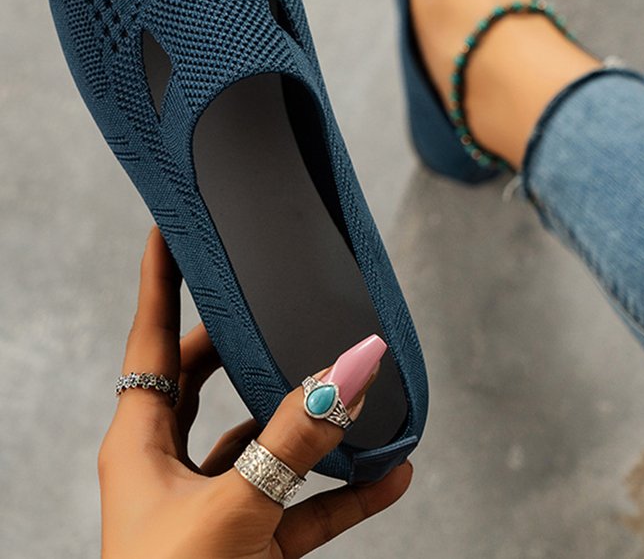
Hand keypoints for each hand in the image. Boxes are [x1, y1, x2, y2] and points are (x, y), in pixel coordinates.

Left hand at [98, 228, 412, 557]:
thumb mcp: (235, 506)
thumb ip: (298, 437)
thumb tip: (354, 367)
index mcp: (140, 441)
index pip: (151, 338)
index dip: (160, 279)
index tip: (171, 229)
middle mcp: (169, 466)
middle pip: (205, 380)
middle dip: (242, 342)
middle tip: (271, 299)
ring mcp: (211, 507)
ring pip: (263, 445)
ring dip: (311, 425)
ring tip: (354, 390)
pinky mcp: (248, 548)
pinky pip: (300, 507)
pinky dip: (343, 493)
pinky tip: (391, 475)